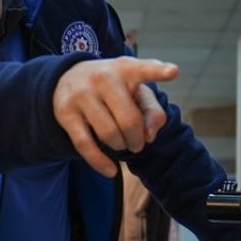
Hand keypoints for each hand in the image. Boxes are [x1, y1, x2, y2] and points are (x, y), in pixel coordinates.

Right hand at [52, 57, 177, 176]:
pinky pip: (85, 145)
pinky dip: (100, 163)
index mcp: (126, 69)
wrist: (67, 78)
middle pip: (130, 120)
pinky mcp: (66, 113)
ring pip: (109, 135)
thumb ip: (153, 112)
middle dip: (137, 139)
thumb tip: (150, 136)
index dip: (159, 71)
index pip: (143, 69)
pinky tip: (111, 171)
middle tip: (137, 143)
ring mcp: (82, 95)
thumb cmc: (112, 88)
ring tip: (120, 143)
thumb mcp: (135, 91)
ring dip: (120, 146)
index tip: (173, 72)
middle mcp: (103, 78)